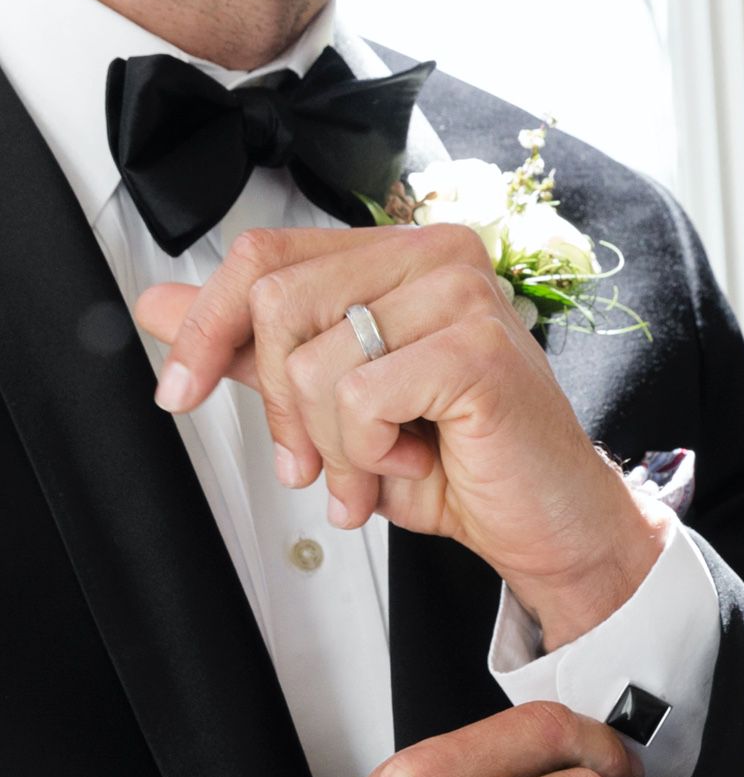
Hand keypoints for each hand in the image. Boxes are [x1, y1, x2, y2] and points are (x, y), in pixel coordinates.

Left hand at [135, 225, 669, 647]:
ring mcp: (462, 295)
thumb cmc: (464, 462)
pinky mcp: (477, 348)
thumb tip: (162, 306)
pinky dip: (367, 454)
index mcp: (402, 256)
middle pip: (278, 301)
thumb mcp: (339, 406)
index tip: (185, 389)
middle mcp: (436, 257)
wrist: (548, 521)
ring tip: (377, 471)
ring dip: (331, 445)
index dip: (209, 323)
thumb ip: (260, 350)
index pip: (268, 254)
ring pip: (314, 359)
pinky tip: (408, 464)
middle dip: (280, 407)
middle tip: (317, 463)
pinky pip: (359, 398)